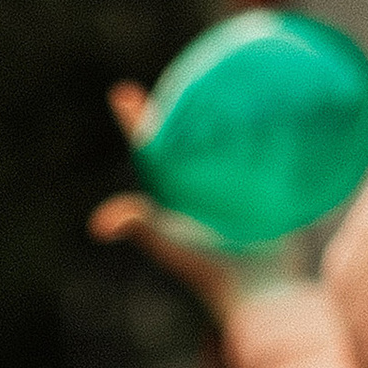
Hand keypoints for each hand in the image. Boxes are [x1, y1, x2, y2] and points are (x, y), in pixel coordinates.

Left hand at [89, 81, 241, 325]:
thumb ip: (140, 224)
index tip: (120, 94)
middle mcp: (199, 192)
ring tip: (221, 85)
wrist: (259, 291)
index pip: (149, 149)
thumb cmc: (210, 269)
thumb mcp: (171, 241)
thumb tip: (98, 224)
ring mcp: (232, 195)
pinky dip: (259, 141)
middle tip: (178, 76)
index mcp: (173, 195)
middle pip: (184, 142)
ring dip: (222, 121)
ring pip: (222, 149)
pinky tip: (269, 117)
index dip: (136, 120)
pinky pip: (257, 162)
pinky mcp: (261, 199)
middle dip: (179, 111)